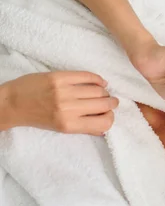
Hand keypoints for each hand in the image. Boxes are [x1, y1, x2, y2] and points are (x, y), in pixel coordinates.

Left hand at [2, 72, 117, 134]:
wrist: (12, 103)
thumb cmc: (37, 117)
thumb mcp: (61, 128)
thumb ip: (83, 128)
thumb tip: (104, 129)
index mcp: (69, 125)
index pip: (103, 123)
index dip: (110, 118)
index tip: (108, 114)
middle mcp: (68, 108)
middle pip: (104, 104)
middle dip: (111, 103)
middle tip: (111, 102)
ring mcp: (64, 91)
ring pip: (98, 90)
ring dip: (104, 92)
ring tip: (102, 92)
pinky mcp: (59, 77)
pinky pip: (87, 76)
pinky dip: (97, 79)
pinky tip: (100, 82)